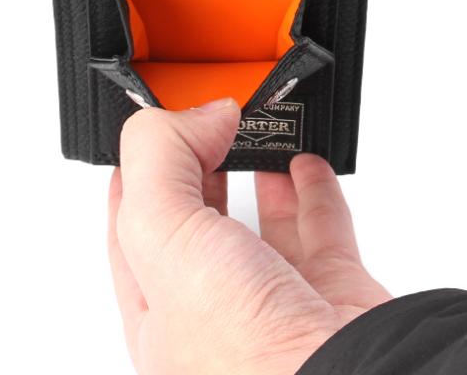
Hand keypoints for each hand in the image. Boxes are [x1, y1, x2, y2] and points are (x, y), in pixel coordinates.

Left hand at [109, 99, 388, 374]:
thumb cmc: (246, 359)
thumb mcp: (165, 238)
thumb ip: (161, 161)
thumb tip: (201, 115)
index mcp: (159, 305)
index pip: (133, 224)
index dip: (138, 170)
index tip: (154, 127)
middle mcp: (215, 306)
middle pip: (197, 217)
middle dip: (196, 163)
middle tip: (204, 121)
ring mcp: (276, 298)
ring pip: (259, 220)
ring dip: (254, 171)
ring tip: (251, 132)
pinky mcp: (333, 290)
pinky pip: (321, 224)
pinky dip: (312, 188)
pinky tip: (306, 163)